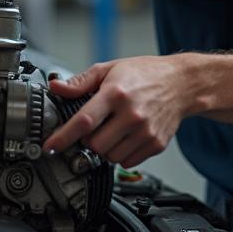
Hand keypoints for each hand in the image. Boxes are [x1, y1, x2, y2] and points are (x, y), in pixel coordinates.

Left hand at [43, 55, 194, 168]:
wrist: (182, 83)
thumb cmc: (145, 74)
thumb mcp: (110, 69)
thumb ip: (81, 82)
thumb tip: (56, 88)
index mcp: (116, 93)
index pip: (83, 121)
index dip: (63, 137)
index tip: (50, 146)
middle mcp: (131, 114)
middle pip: (94, 145)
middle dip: (88, 139)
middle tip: (96, 126)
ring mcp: (145, 132)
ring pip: (109, 157)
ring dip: (105, 148)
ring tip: (114, 129)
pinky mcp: (155, 144)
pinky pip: (127, 162)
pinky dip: (121, 154)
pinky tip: (127, 136)